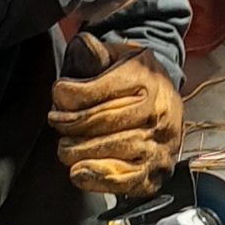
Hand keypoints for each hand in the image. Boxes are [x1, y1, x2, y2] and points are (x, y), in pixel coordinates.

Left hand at [48, 33, 183, 197]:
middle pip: (101, 122)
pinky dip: (101, 179)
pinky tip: (80, 172)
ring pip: (113, 150)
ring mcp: (162, 143)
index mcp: (146, 79)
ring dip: (80, 151)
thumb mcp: (118, 55)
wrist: (166, 99)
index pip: (96, 92)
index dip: (68, 96)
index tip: (59, 95)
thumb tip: (84, 44)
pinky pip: (129, 180)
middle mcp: (158, 111)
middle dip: (70, 125)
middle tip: (58, 124)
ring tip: (66, 148)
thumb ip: (97, 53)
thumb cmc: (134, 78)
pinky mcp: (159, 169)